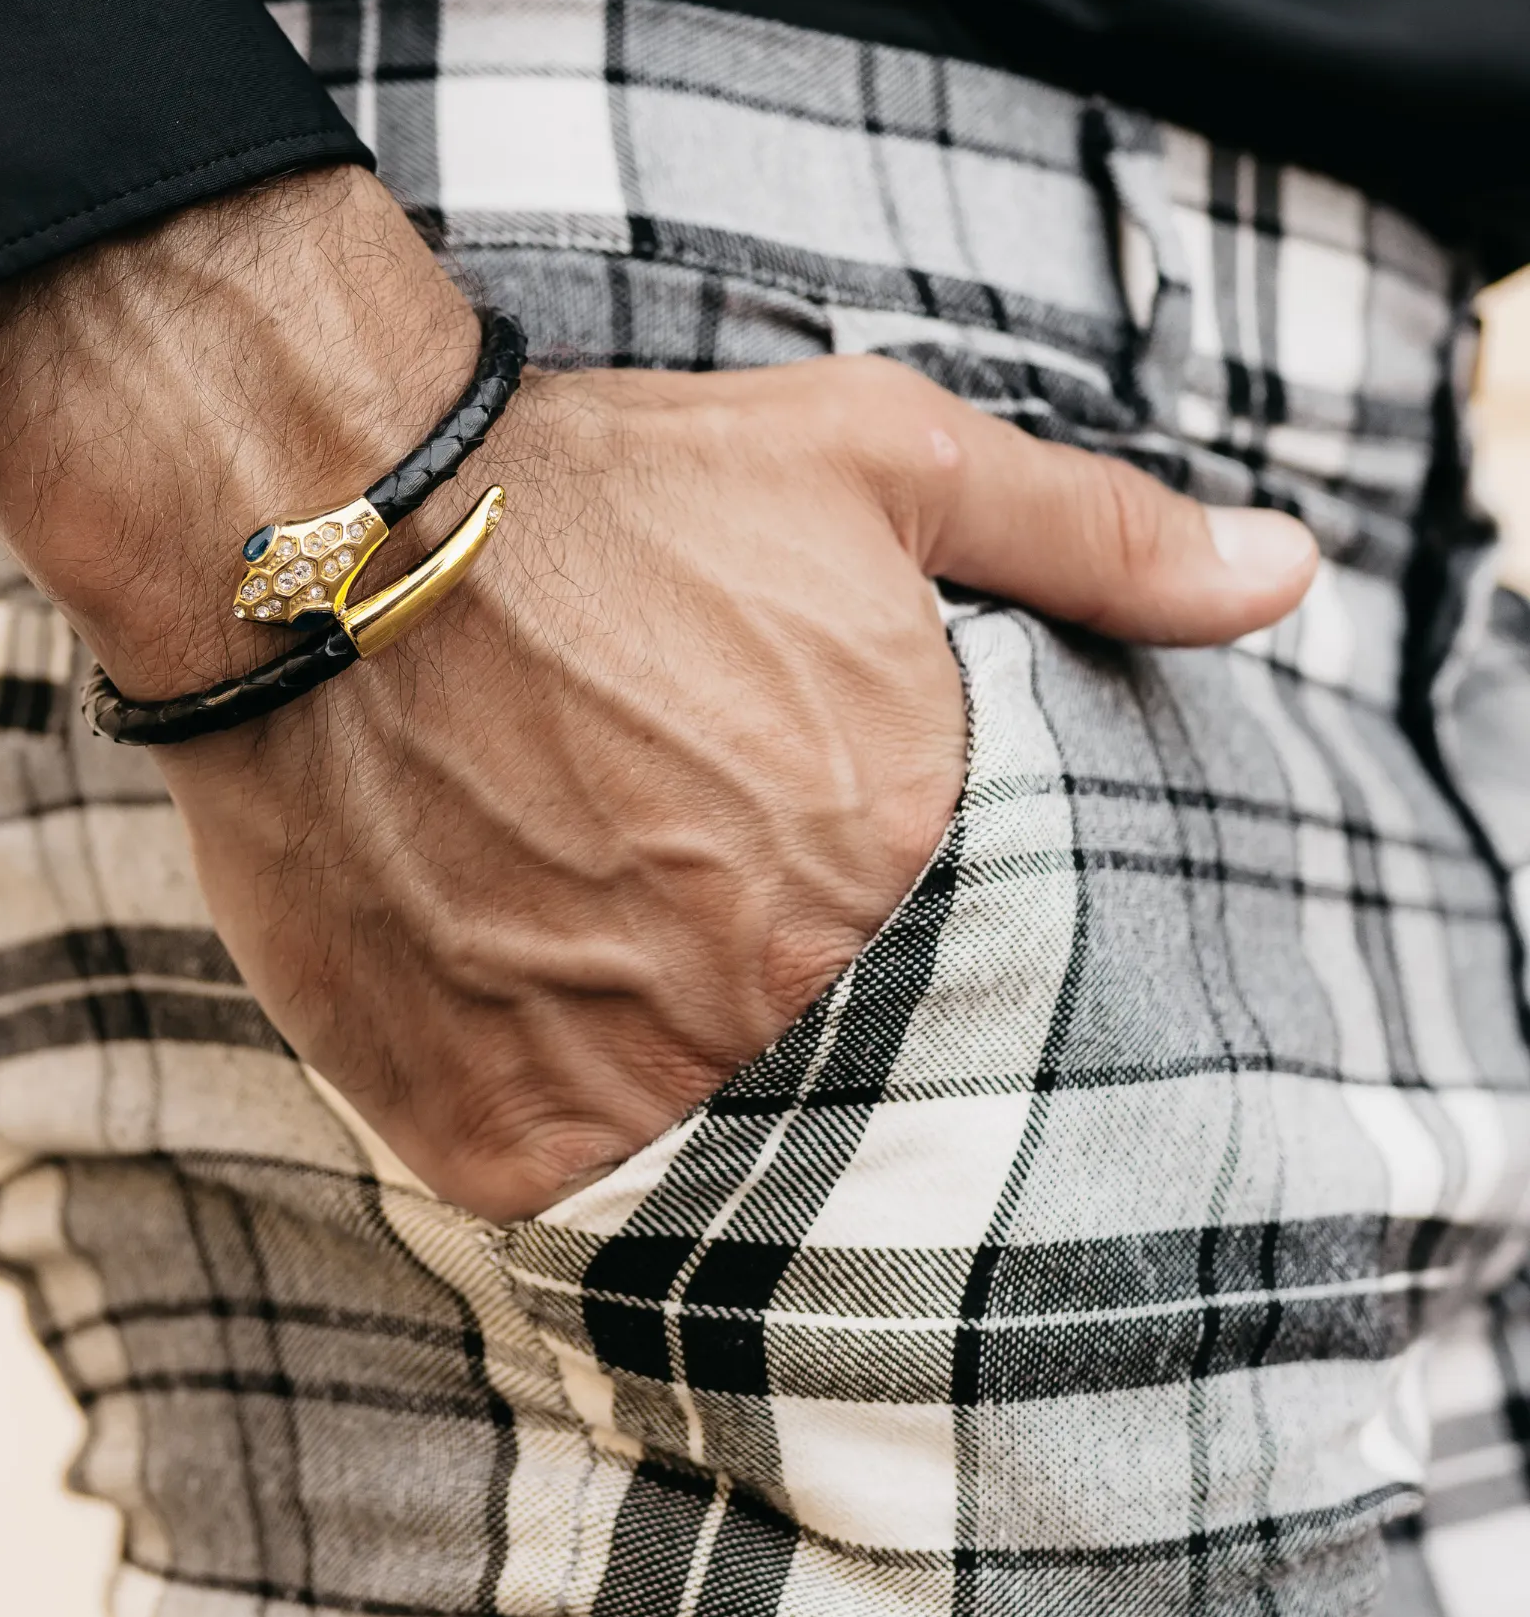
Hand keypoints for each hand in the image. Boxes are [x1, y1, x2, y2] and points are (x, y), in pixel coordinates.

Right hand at [0, 169, 1317, 1220]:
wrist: (328, 527)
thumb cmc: (606, 483)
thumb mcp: (880, 457)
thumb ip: (1096, 534)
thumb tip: (1288, 576)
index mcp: (898, 846)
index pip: (932, 939)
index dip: (816, 863)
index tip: (726, 800)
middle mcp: (779, 978)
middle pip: (796, 1024)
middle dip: (721, 940)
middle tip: (615, 838)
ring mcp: (631, 1067)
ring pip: (675, 1104)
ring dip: (618, 1017)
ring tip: (537, 882)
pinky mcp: (490, 1122)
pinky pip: (542, 1158)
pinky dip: (514, 1079)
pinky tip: (476, 947)